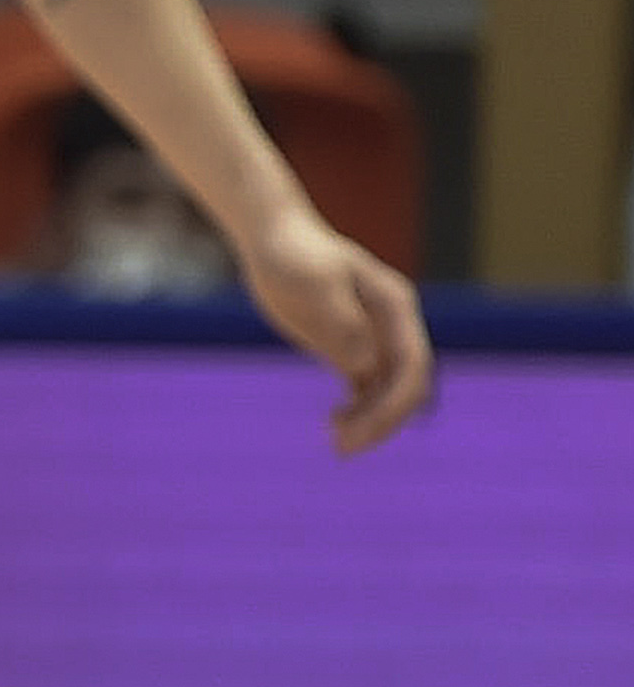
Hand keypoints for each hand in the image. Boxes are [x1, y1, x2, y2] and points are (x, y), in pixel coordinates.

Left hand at [239, 212, 435, 453]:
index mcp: (395, 308)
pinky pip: (366, 387)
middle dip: (384, 420)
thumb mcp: (313, 284)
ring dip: (372, 420)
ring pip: (388, 390)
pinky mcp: (348, 345)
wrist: (272, 239)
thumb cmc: (292, 255)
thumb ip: (341, 323)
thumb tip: (365, 364)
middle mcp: (392, 325)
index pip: (414, 366)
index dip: (394, 403)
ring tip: (337, 442)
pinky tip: (335, 423)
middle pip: (407, 384)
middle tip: (343, 448)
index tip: (362, 429)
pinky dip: (358, 410)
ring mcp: (373, 336)